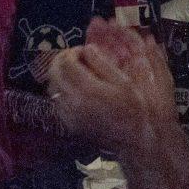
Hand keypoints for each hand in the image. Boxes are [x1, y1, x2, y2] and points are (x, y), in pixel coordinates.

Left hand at [47, 18, 175, 159]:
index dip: (73, 52)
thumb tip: (87, 48)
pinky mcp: (70, 125)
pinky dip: (62, 91)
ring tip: (76, 73)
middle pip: (54, 73)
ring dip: (61, 75)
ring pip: (52, 88)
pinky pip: (57, 103)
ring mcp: (70, 116)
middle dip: (62, 61)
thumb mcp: (123, 81)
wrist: (135, 141)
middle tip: (76, 58)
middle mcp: (74, 103)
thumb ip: (102, 63)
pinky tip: (76, 91)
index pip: (66, 62)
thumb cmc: (134, 109)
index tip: (84, 51)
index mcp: (88, 89)